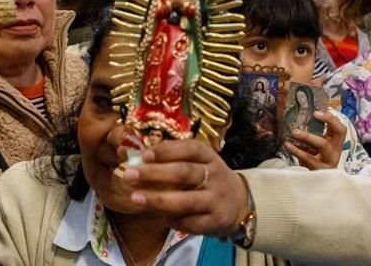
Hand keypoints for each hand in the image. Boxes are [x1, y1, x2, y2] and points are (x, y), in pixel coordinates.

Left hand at [122, 139, 248, 237]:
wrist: (240, 203)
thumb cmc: (210, 179)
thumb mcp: (200, 163)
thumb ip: (174, 159)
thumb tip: (140, 157)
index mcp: (210, 157)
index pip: (191, 148)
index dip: (167, 150)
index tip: (144, 154)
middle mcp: (215, 176)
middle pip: (185, 173)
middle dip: (155, 173)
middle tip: (129, 174)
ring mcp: (216, 200)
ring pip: (186, 200)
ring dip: (158, 199)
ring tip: (135, 198)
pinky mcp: (215, 221)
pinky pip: (190, 222)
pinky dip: (172, 219)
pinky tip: (161, 216)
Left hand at [283, 110, 345, 169]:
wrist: (317, 186)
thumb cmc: (315, 160)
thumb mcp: (317, 146)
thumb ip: (314, 133)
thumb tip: (300, 115)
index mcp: (336, 143)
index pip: (341, 127)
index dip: (331, 118)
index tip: (317, 112)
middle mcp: (335, 151)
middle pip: (339, 133)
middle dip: (329, 120)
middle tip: (313, 115)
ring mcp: (329, 161)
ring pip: (323, 145)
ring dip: (308, 136)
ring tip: (294, 132)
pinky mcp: (320, 170)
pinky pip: (309, 158)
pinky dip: (297, 151)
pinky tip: (287, 145)